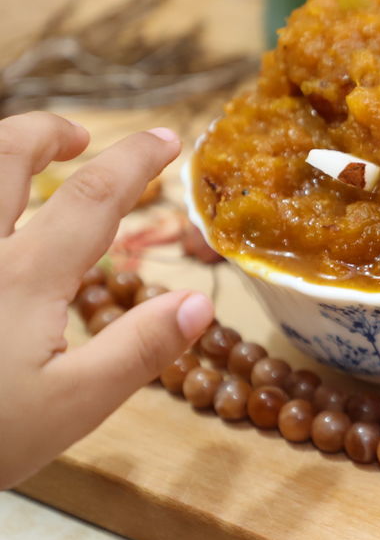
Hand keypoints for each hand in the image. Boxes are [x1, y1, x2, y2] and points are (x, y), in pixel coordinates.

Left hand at [0, 113, 212, 489]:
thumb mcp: (70, 407)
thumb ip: (137, 350)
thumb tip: (199, 303)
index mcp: (24, 279)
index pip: (93, 197)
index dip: (136, 160)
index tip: (167, 139)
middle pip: (7, 154)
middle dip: (48, 132)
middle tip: (79, 138)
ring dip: (0, 150)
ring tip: (25, 158)